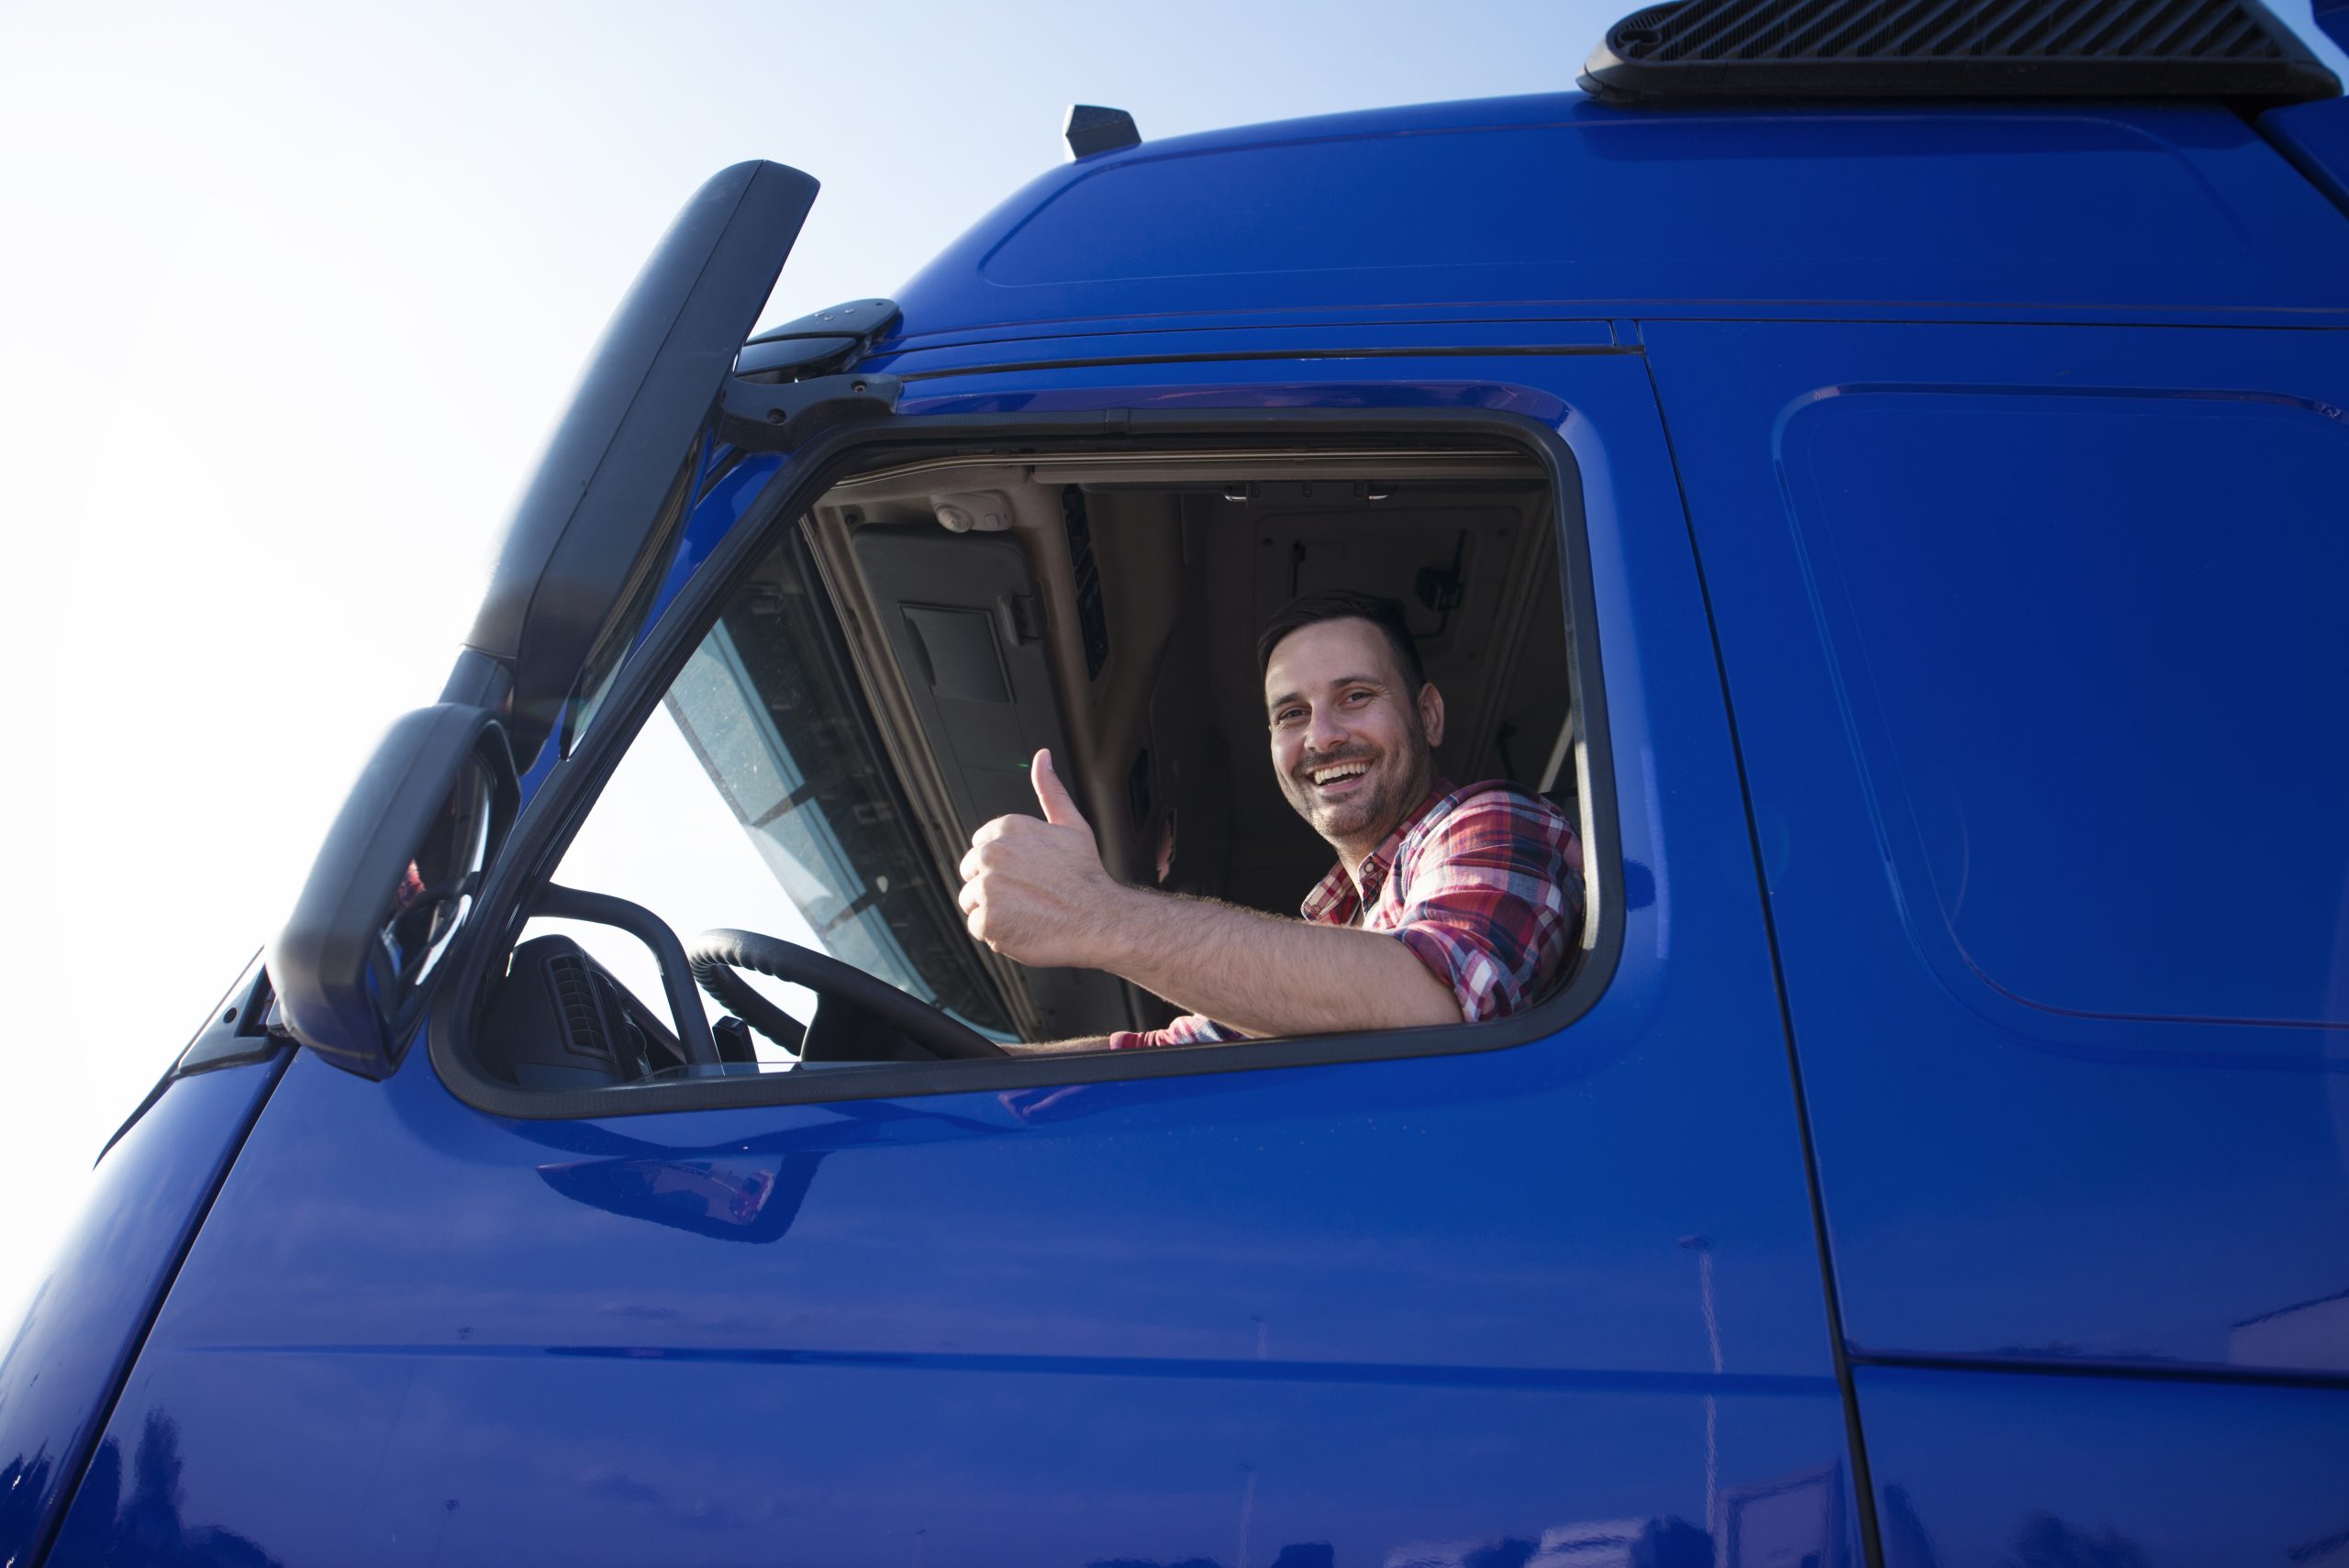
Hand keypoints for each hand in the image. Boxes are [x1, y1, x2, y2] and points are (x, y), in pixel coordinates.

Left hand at [958, 750, 1128, 968]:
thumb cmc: (1087, 876)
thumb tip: (1042, 757)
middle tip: (1028, 896)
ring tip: (1027, 912)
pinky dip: (997, 933)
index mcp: (1006, 828)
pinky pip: (977, 927)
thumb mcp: (1072, 825)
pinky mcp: (986, 921)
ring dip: (994, 910)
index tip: (1025, 875)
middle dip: (993, 885)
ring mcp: (987, 889)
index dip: (1003, 864)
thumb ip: (1050, 791)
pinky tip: (1023, 927)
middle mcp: (991, 854)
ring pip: (972, 900)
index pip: (981, 847)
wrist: (1101, 920)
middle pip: (971, 873)